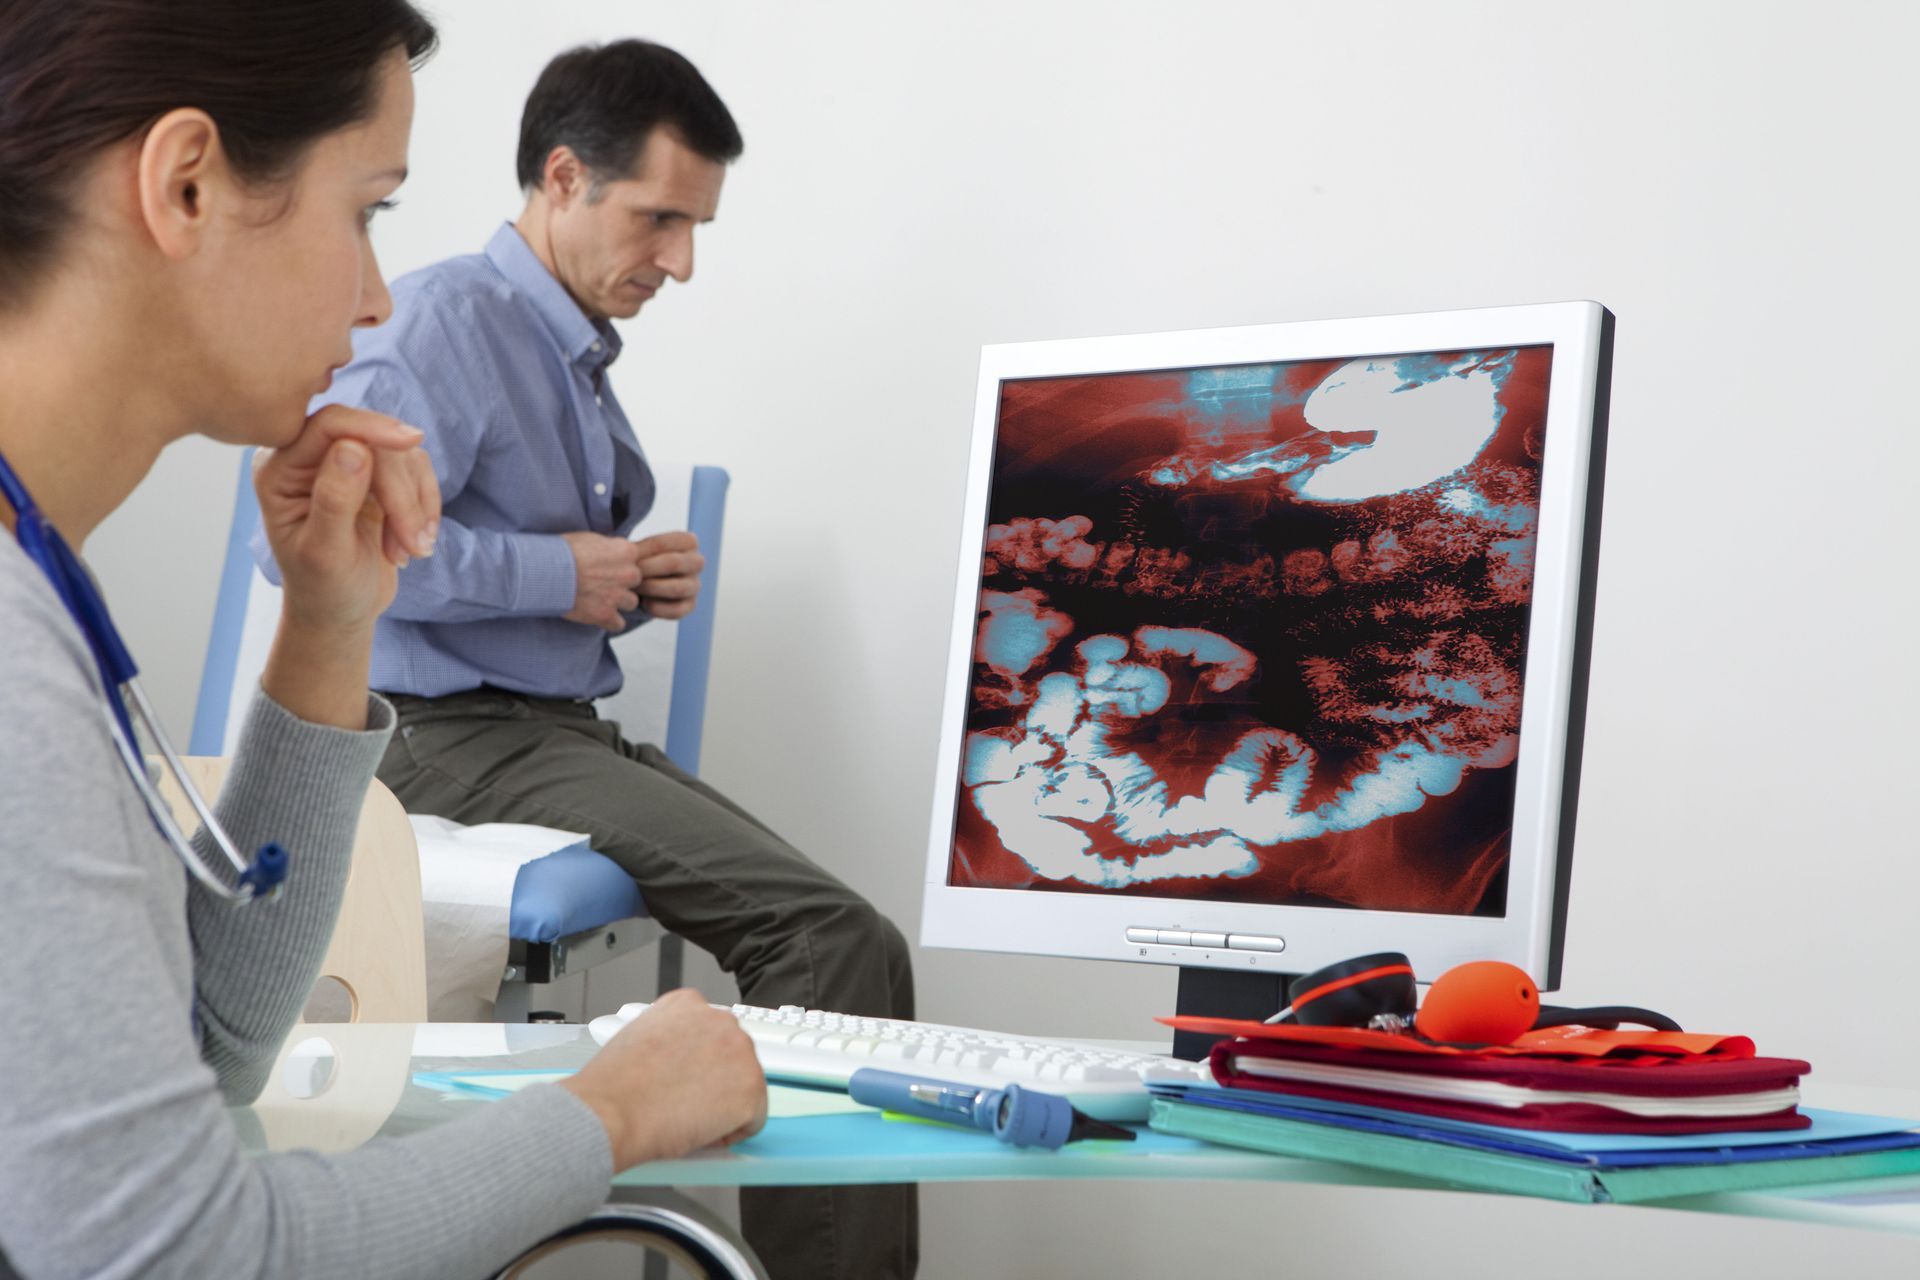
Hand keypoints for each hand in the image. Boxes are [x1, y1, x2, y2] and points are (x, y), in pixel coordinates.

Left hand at [254, 404, 438, 633]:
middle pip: (373, 443)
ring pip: (400, 456)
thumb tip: (353, 447)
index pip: (329, 425)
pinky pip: (416, 470)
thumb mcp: (325, 553)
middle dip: (401, 494)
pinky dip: (424, 507)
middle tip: (414, 543)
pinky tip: (415, 542)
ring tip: (411, 550)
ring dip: (414, 506)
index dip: (371, 427)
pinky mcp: (378, 477)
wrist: (341, 613)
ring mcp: (346, 465)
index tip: (411, 441)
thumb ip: (334, 500)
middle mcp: (310, 459)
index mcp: (280, 470)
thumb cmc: (324, 589)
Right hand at [561, 989, 766, 1169]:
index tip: (687, 1079)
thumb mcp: (635, 1037)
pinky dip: (731, 1133)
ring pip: (746, 1087)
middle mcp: (719, 1019)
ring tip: (686, 1119)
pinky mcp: (751, 1088)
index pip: (711, 1032)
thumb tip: (677, 1061)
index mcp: (688, 1004)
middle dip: (714, 1082)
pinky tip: (701, 1133)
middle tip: (685, 1104)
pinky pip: (754, 1119)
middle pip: (733, 1057)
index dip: (698, 1063)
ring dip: (723, 1106)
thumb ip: (667, 1039)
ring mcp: (740, 1051)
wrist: (610, 1111)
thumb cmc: (612, 1086)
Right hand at [562, 531, 643, 631]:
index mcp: (626, 551)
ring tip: (598, 598)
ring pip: (631, 603)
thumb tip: (612, 551)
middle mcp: (628, 573)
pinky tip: (596, 614)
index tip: (608, 567)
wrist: (545, 571)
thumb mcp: (589, 538)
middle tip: (601, 583)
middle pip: (636, 581)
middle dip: (622, 583)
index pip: (636, 560)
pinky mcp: (605, 615)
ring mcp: (618, 595)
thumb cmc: (561, 551)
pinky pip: (619, 624)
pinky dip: (609, 621)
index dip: (621, 564)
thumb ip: (609, 547)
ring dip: (617, 602)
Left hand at [633, 530, 704, 620]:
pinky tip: (644, 603)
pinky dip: (658, 607)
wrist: (644, 585)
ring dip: (652, 588)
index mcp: (688, 542)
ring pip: (678, 588)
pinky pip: (677, 609)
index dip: (643, 550)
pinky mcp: (690, 605)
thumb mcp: (638, 551)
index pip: (665, 543)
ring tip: (634, 588)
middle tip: (628, 574)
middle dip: (647, 569)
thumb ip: (635, 550)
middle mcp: (697, 562)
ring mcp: (695, 584)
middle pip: (674, 563)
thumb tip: (625, 553)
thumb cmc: (641, 562)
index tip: (625, 557)